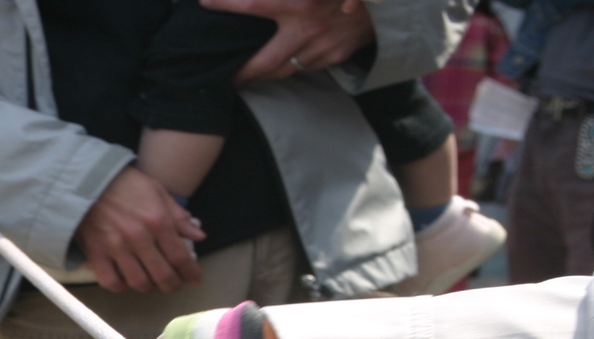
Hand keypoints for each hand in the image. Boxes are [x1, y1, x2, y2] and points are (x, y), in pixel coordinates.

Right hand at [75, 166, 205, 293]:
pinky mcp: (96, 253)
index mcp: (157, 221)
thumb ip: (178, 216)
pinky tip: (126, 279)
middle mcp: (139, 237)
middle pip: (162, 275)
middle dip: (173, 285)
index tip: (195, 280)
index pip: (180, 257)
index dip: (191, 273)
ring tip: (151, 282)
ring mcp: (116, 247)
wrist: (86, 178)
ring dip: (149, 287)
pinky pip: (111, 281)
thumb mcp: (157, 191)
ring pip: (139, 282)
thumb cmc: (124, 183)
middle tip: (174, 284)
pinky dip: (121, 285)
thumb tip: (198, 235)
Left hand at [203, 0, 375, 82]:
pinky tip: (283, 63)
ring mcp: (321, 47)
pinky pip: (305, 66)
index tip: (204, 1)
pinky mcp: (334, 57)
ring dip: (265, 72)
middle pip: (263, 62)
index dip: (225, 3)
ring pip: (283, 68)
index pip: (252, 5)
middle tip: (224, 76)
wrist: (389, 2)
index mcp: (299, 4)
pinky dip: (291, 65)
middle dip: (241, 73)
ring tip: (248, 73)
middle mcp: (307, 29)